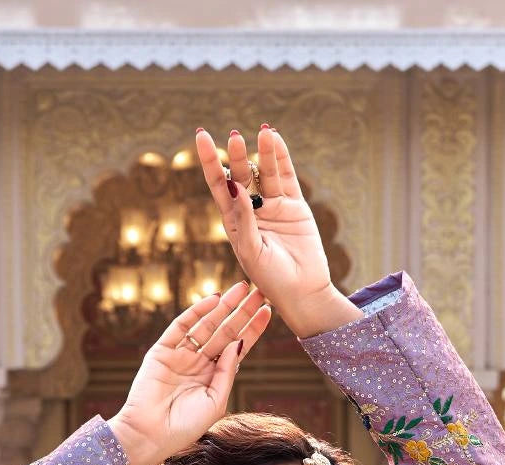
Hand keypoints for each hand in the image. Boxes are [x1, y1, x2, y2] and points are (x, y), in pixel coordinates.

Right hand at [108, 281, 270, 464]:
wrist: (151, 435)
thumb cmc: (185, 427)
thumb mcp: (215, 401)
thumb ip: (227, 372)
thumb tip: (237, 342)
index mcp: (214, 377)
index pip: (237, 348)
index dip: (252, 329)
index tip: (267, 310)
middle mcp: (199, 363)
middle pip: (225, 332)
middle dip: (242, 312)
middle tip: (259, 291)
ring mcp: (180, 355)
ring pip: (206, 325)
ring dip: (223, 306)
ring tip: (241, 288)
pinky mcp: (162, 351)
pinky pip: (181, 326)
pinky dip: (197, 312)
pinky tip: (214, 299)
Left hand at [196, 125, 360, 338]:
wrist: (303, 292)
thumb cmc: (271, 280)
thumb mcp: (250, 252)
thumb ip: (243, 220)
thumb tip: (235, 186)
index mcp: (234, 222)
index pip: (218, 185)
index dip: (210, 161)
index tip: (201, 136)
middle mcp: (252, 211)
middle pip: (241, 175)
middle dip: (237, 156)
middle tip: (234, 137)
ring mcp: (274, 207)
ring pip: (266, 173)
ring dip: (263, 152)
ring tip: (263, 132)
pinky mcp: (294, 207)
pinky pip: (287, 177)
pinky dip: (281, 158)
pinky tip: (275, 140)